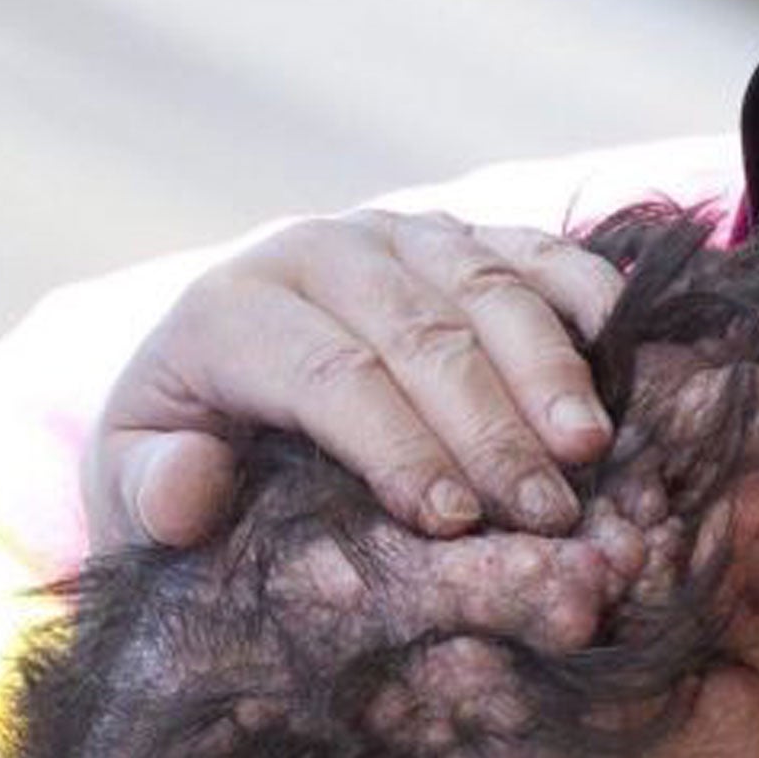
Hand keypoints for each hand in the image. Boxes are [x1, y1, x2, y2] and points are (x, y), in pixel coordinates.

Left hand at [89, 208, 623, 547]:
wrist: (210, 395)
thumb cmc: (181, 463)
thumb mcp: (131, 494)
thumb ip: (150, 492)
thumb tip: (185, 485)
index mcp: (227, 311)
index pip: (328, 374)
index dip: (397, 448)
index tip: (454, 524)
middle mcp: (311, 252)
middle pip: (419, 333)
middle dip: (488, 427)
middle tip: (546, 513)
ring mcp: (391, 233)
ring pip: (484, 285)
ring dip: (547, 369)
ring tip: (590, 450)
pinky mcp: (454, 236)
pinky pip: (532, 248)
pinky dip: (584, 293)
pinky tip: (627, 353)